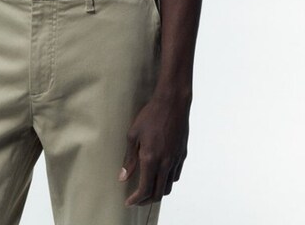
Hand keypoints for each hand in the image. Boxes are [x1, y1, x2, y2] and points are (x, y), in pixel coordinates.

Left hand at [119, 92, 190, 206]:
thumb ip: (129, 158)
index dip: (136, 199)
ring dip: (157, 192)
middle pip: (158, 193)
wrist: (172, 103)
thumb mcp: (133, 135)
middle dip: (146, 200)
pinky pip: (175, 175)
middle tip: (136, 199)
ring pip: (168, 186)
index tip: (129, 202)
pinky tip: (159, 174)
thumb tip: (123, 177)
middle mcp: (166, 163)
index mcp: (151, 159)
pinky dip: (166, 181)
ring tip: (147, 189)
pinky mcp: (182, 154)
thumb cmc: (150, 116)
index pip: (145, 189)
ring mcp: (176, 160)